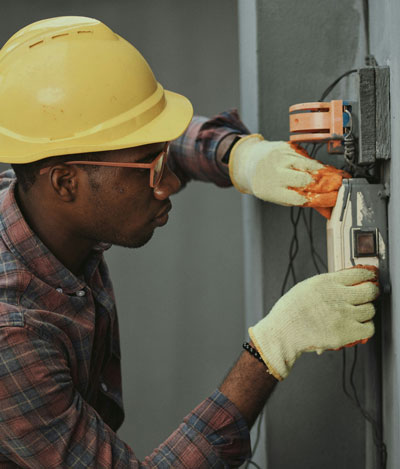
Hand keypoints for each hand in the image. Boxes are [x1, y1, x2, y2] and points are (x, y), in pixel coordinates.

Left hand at [229, 134, 349, 217]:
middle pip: (307, 180)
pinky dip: (318, 164)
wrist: (250, 161)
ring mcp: (281, 158)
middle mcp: (276, 174)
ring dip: (327, 172)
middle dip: (327, 184)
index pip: (301, 198)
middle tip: (341, 186)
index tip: (335, 199)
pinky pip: (307, 156)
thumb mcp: (280, 197)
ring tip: (339, 177)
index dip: (321, 199)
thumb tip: (327, 210)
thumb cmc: (267, 183)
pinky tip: (326, 168)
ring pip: (310, 166)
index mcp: (273, 191)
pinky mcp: (287, 147)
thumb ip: (304, 201)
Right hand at [249, 266, 378, 380]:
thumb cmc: (289, 312)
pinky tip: (357, 326)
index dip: (368, 276)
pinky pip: (369, 328)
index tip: (369, 279)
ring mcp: (343, 315)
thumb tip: (345, 283)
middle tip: (367, 296)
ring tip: (357, 314)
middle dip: (370, 293)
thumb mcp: (306, 287)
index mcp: (326, 283)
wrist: (283, 332)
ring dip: (365, 312)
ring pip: (370, 310)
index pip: (359, 274)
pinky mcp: (346, 333)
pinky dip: (365, 328)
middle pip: (370, 291)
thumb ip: (327, 284)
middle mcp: (337, 296)